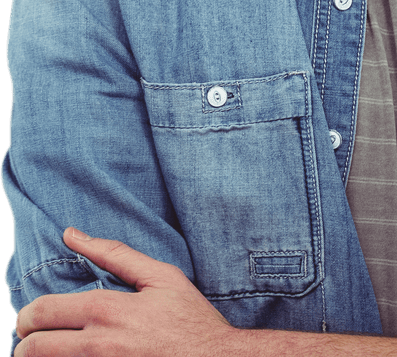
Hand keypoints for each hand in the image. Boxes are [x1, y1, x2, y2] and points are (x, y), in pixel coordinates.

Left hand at [15, 228, 241, 355]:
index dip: (27, 315)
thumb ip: (113, 253)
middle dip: (25, 344)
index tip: (31, 319)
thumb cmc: (189, 319)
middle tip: (33, 340)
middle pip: (33, 349)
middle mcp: (98, 346)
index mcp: (107, 310)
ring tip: (53, 351)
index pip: (41, 313)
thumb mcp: (160, 276)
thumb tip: (71, 233)